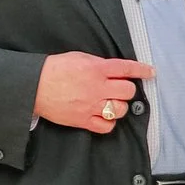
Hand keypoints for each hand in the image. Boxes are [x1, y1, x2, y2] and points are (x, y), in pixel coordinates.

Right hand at [35, 51, 153, 132]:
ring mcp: (91, 106)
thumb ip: (99, 64)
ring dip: (119, 106)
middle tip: (120, 89)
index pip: (127, 68)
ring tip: (111, 103)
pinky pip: (106, 126)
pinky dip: (109, 122)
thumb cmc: (54, 69)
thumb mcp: (79, 57)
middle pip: (128, 91)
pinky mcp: (83, 120)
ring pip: (120, 110)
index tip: (150, 72)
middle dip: (127, 90)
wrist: (34, 86)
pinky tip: (104, 116)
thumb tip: (115, 70)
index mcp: (97, 69)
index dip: (142, 70)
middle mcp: (97, 87)